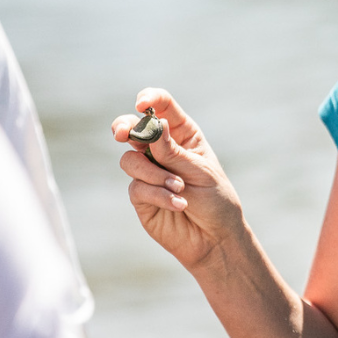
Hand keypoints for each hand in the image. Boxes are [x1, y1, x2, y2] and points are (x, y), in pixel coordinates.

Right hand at [112, 89, 245, 270]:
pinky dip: (158, 194)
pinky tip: (179, 203)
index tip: (142, 103)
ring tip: (179, 187)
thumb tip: (154, 125)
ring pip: (130, 159)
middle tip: (121, 134)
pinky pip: (137, 187)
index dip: (150, 99)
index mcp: (182, 135)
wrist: (215, 238)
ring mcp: (148, 172)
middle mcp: (161, 150)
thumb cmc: (215, 200)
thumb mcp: (200, 172)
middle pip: (132, 128)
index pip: (163, 107)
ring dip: (153, 173)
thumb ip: (174, 152)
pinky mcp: (141, 196)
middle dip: (124, 127)